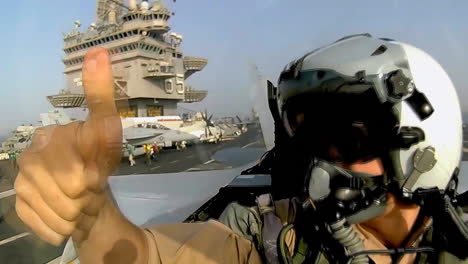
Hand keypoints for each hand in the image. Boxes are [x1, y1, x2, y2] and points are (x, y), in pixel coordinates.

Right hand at [14, 47, 122, 245]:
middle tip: (89, 187)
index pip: (69, 160)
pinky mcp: (20, 207)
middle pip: (66, 186)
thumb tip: (99, 52)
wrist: (89, 197)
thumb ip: (101, 94)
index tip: (93, 172)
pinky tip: (67, 216)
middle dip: (85, 191)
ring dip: (76, 211)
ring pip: (57, 207)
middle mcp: (27, 158)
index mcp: (45, 137)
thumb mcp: (107, 128)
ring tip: (81, 200)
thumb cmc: (99, 162)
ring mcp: (21, 183)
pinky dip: (62, 225)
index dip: (89, 171)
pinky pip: (44, 222)